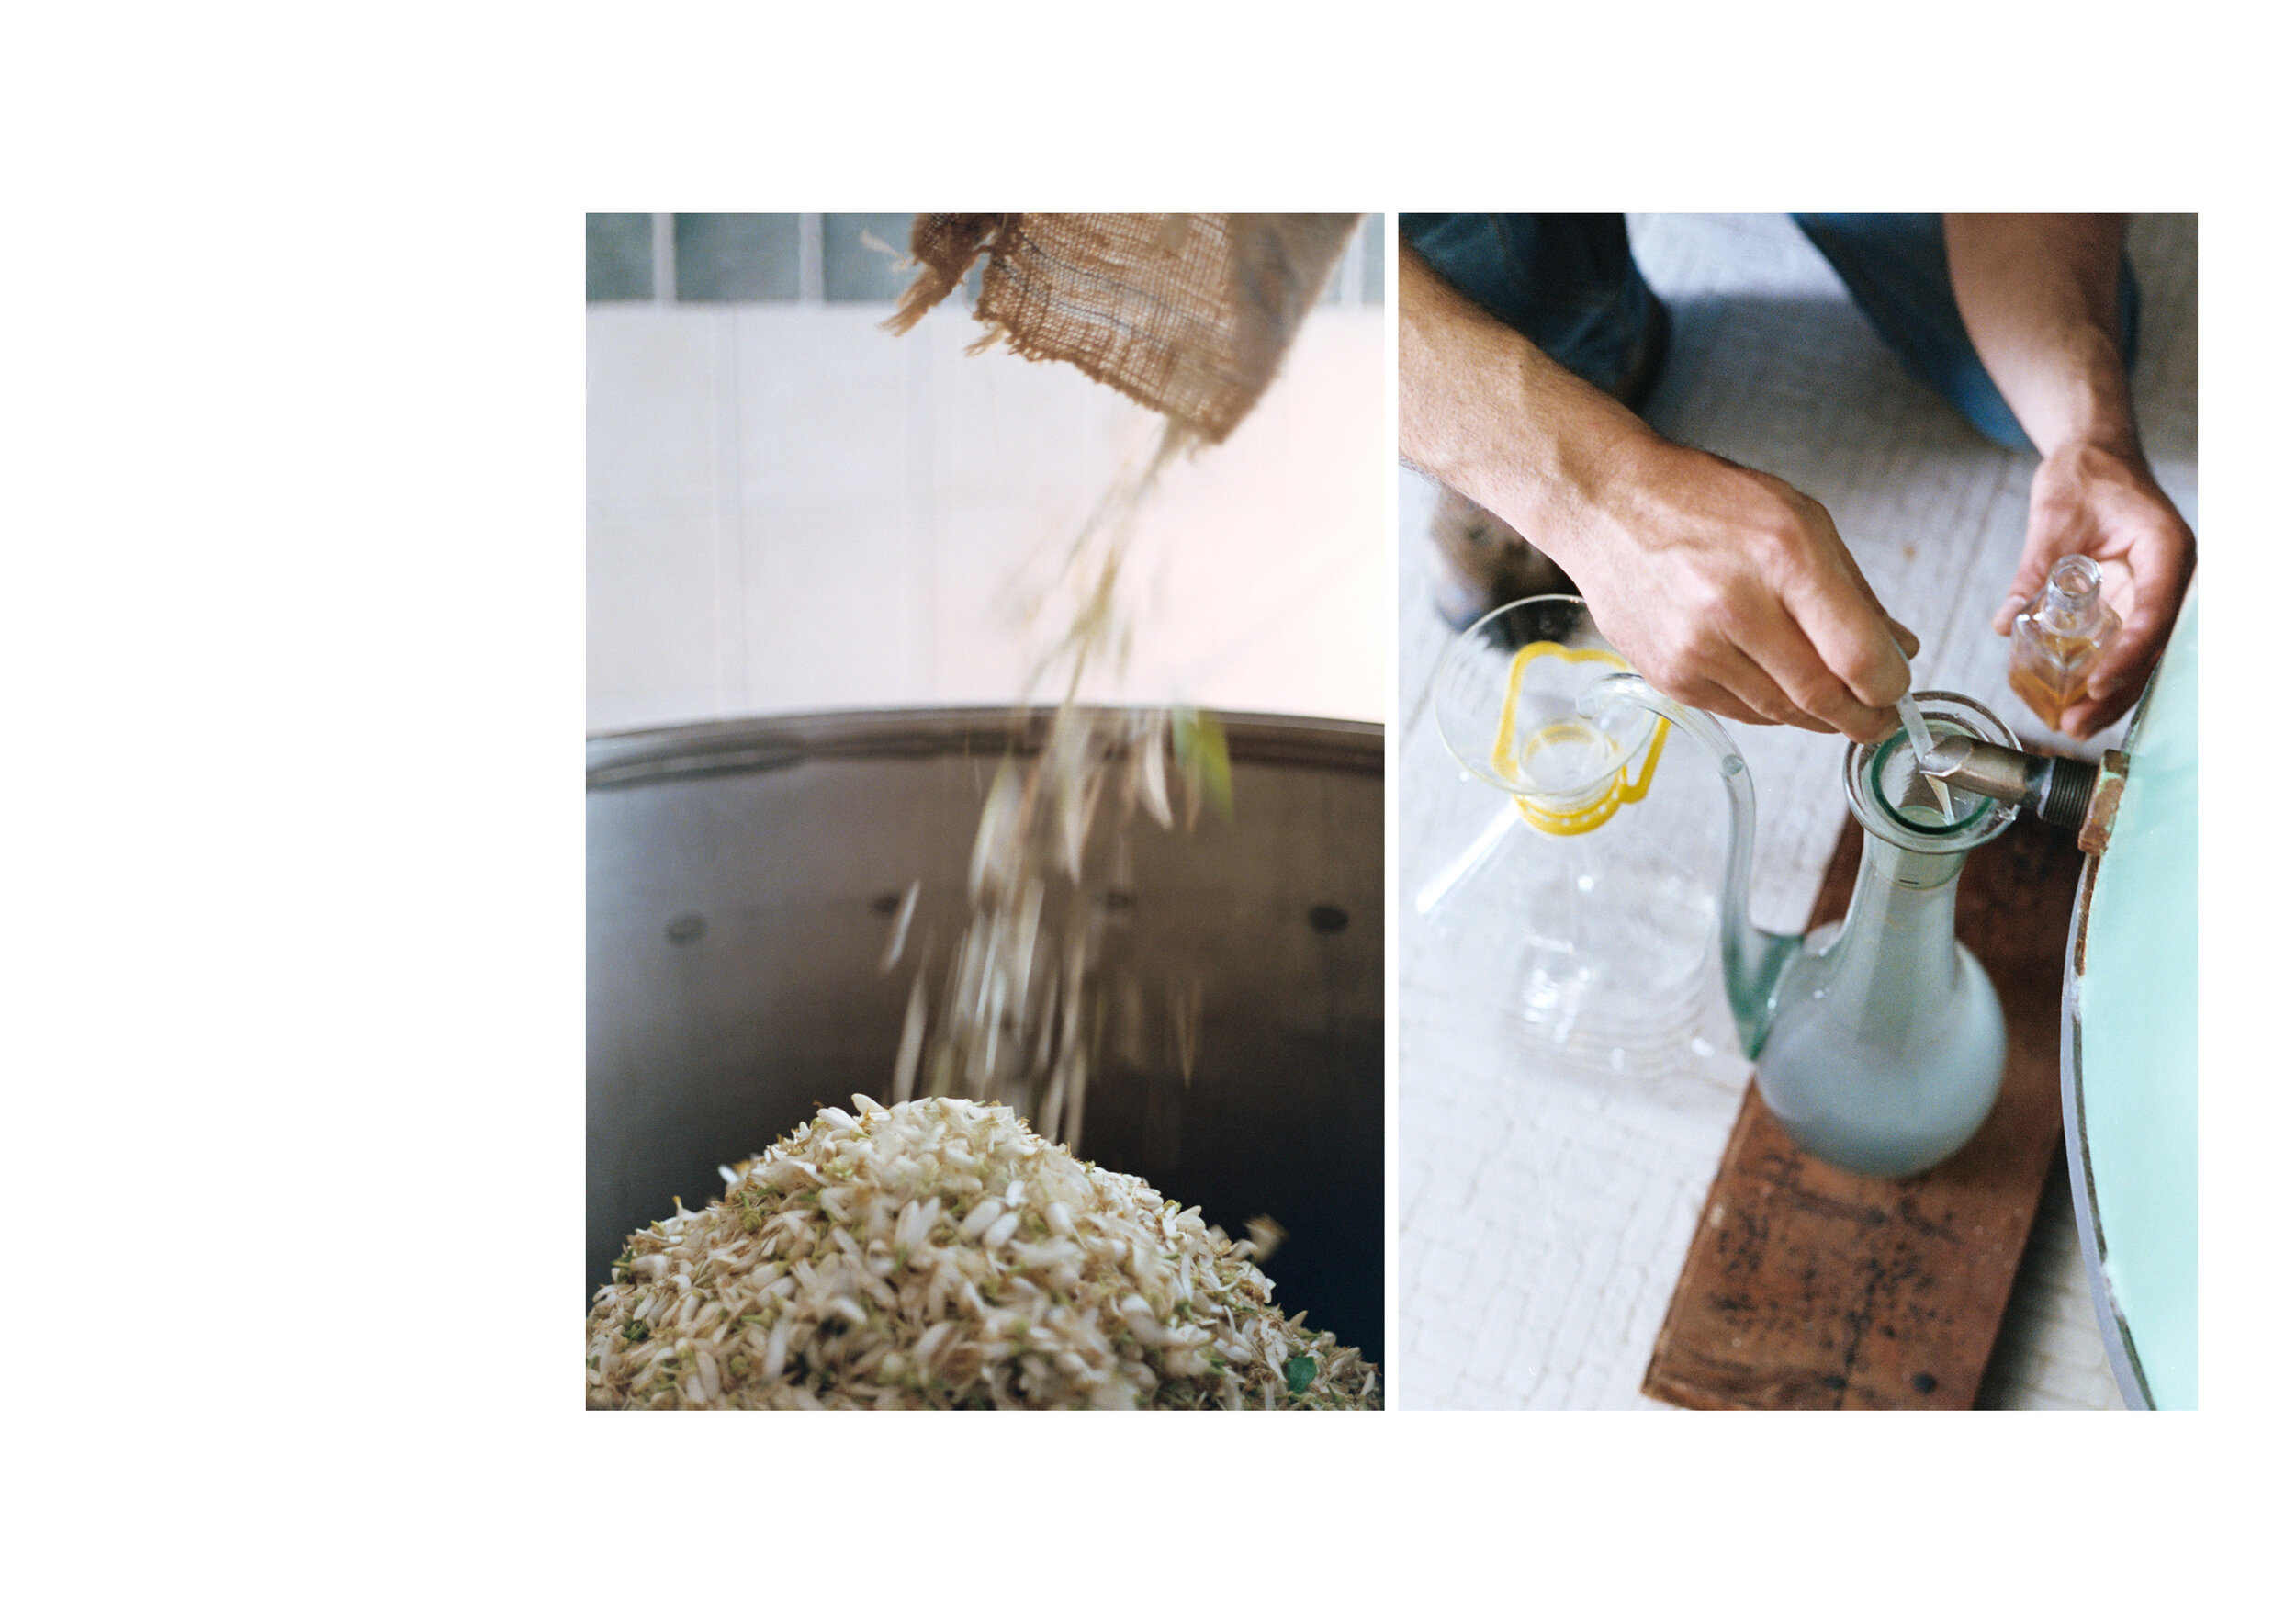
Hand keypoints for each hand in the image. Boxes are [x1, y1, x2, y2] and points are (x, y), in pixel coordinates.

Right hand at [1546, 437, 1916, 740]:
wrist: (1607, 507)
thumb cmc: (1704, 503)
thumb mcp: (1798, 519)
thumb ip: (1851, 590)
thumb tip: (1895, 648)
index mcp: (1783, 556)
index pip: (1856, 655)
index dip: (1889, 687)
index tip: (1897, 691)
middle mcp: (1736, 606)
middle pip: (1821, 696)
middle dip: (1862, 717)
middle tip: (1878, 719)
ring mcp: (1696, 648)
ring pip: (1781, 713)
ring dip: (1817, 716)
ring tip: (1834, 704)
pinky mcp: (1669, 675)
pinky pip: (1740, 714)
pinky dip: (1771, 710)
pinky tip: (1780, 689)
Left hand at [1990, 440, 2194, 738]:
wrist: (2095, 458)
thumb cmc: (2084, 478)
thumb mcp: (2052, 522)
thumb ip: (2032, 574)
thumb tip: (2006, 624)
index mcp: (2164, 548)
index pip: (2153, 612)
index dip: (2127, 654)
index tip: (2096, 684)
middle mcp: (2170, 575)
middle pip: (2151, 646)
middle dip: (2115, 690)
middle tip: (2075, 723)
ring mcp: (2156, 591)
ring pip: (2141, 655)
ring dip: (2111, 694)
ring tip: (2073, 726)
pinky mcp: (2135, 601)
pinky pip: (2125, 644)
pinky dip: (2104, 674)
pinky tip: (2077, 702)